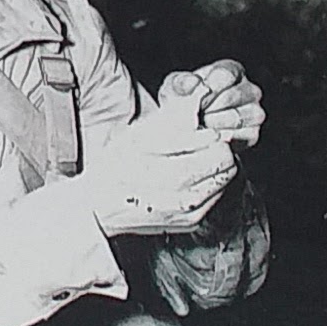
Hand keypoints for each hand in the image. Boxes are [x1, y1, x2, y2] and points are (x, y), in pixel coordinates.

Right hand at [86, 103, 240, 234]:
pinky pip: (216, 197)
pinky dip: (209, 184)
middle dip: (217, 150)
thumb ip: (170, 119)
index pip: (216, 148)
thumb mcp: (136, 135)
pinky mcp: (191, 222)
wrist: (100, 208)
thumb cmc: (114, 168)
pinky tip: (190, 178)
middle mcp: (182, 197)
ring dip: (215, 167)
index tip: (202, 131)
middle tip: (201, 145)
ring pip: (225, 181)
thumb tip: (198, 103)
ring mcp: (188, 212)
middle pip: (226, 165)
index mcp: (168, 172)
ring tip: (194, 161)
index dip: (211, 135)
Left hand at [160, 58, 263, 151]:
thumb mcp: (175, 88)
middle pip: (233, 96)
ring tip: (201, 125)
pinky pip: (242, 136)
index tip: (197, 99)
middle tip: (196, 115)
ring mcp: (254, 112)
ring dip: (215, 124)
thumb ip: (181, 82)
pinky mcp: (253, 134)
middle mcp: (249, 89)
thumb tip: (193, 83)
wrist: (187, 130)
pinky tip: (210, 138)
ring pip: (238, 117)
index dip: (208, 88)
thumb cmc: (183, 102)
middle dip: (210, 107)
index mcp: (232, 71)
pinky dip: (222, 139)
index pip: (225, 75)